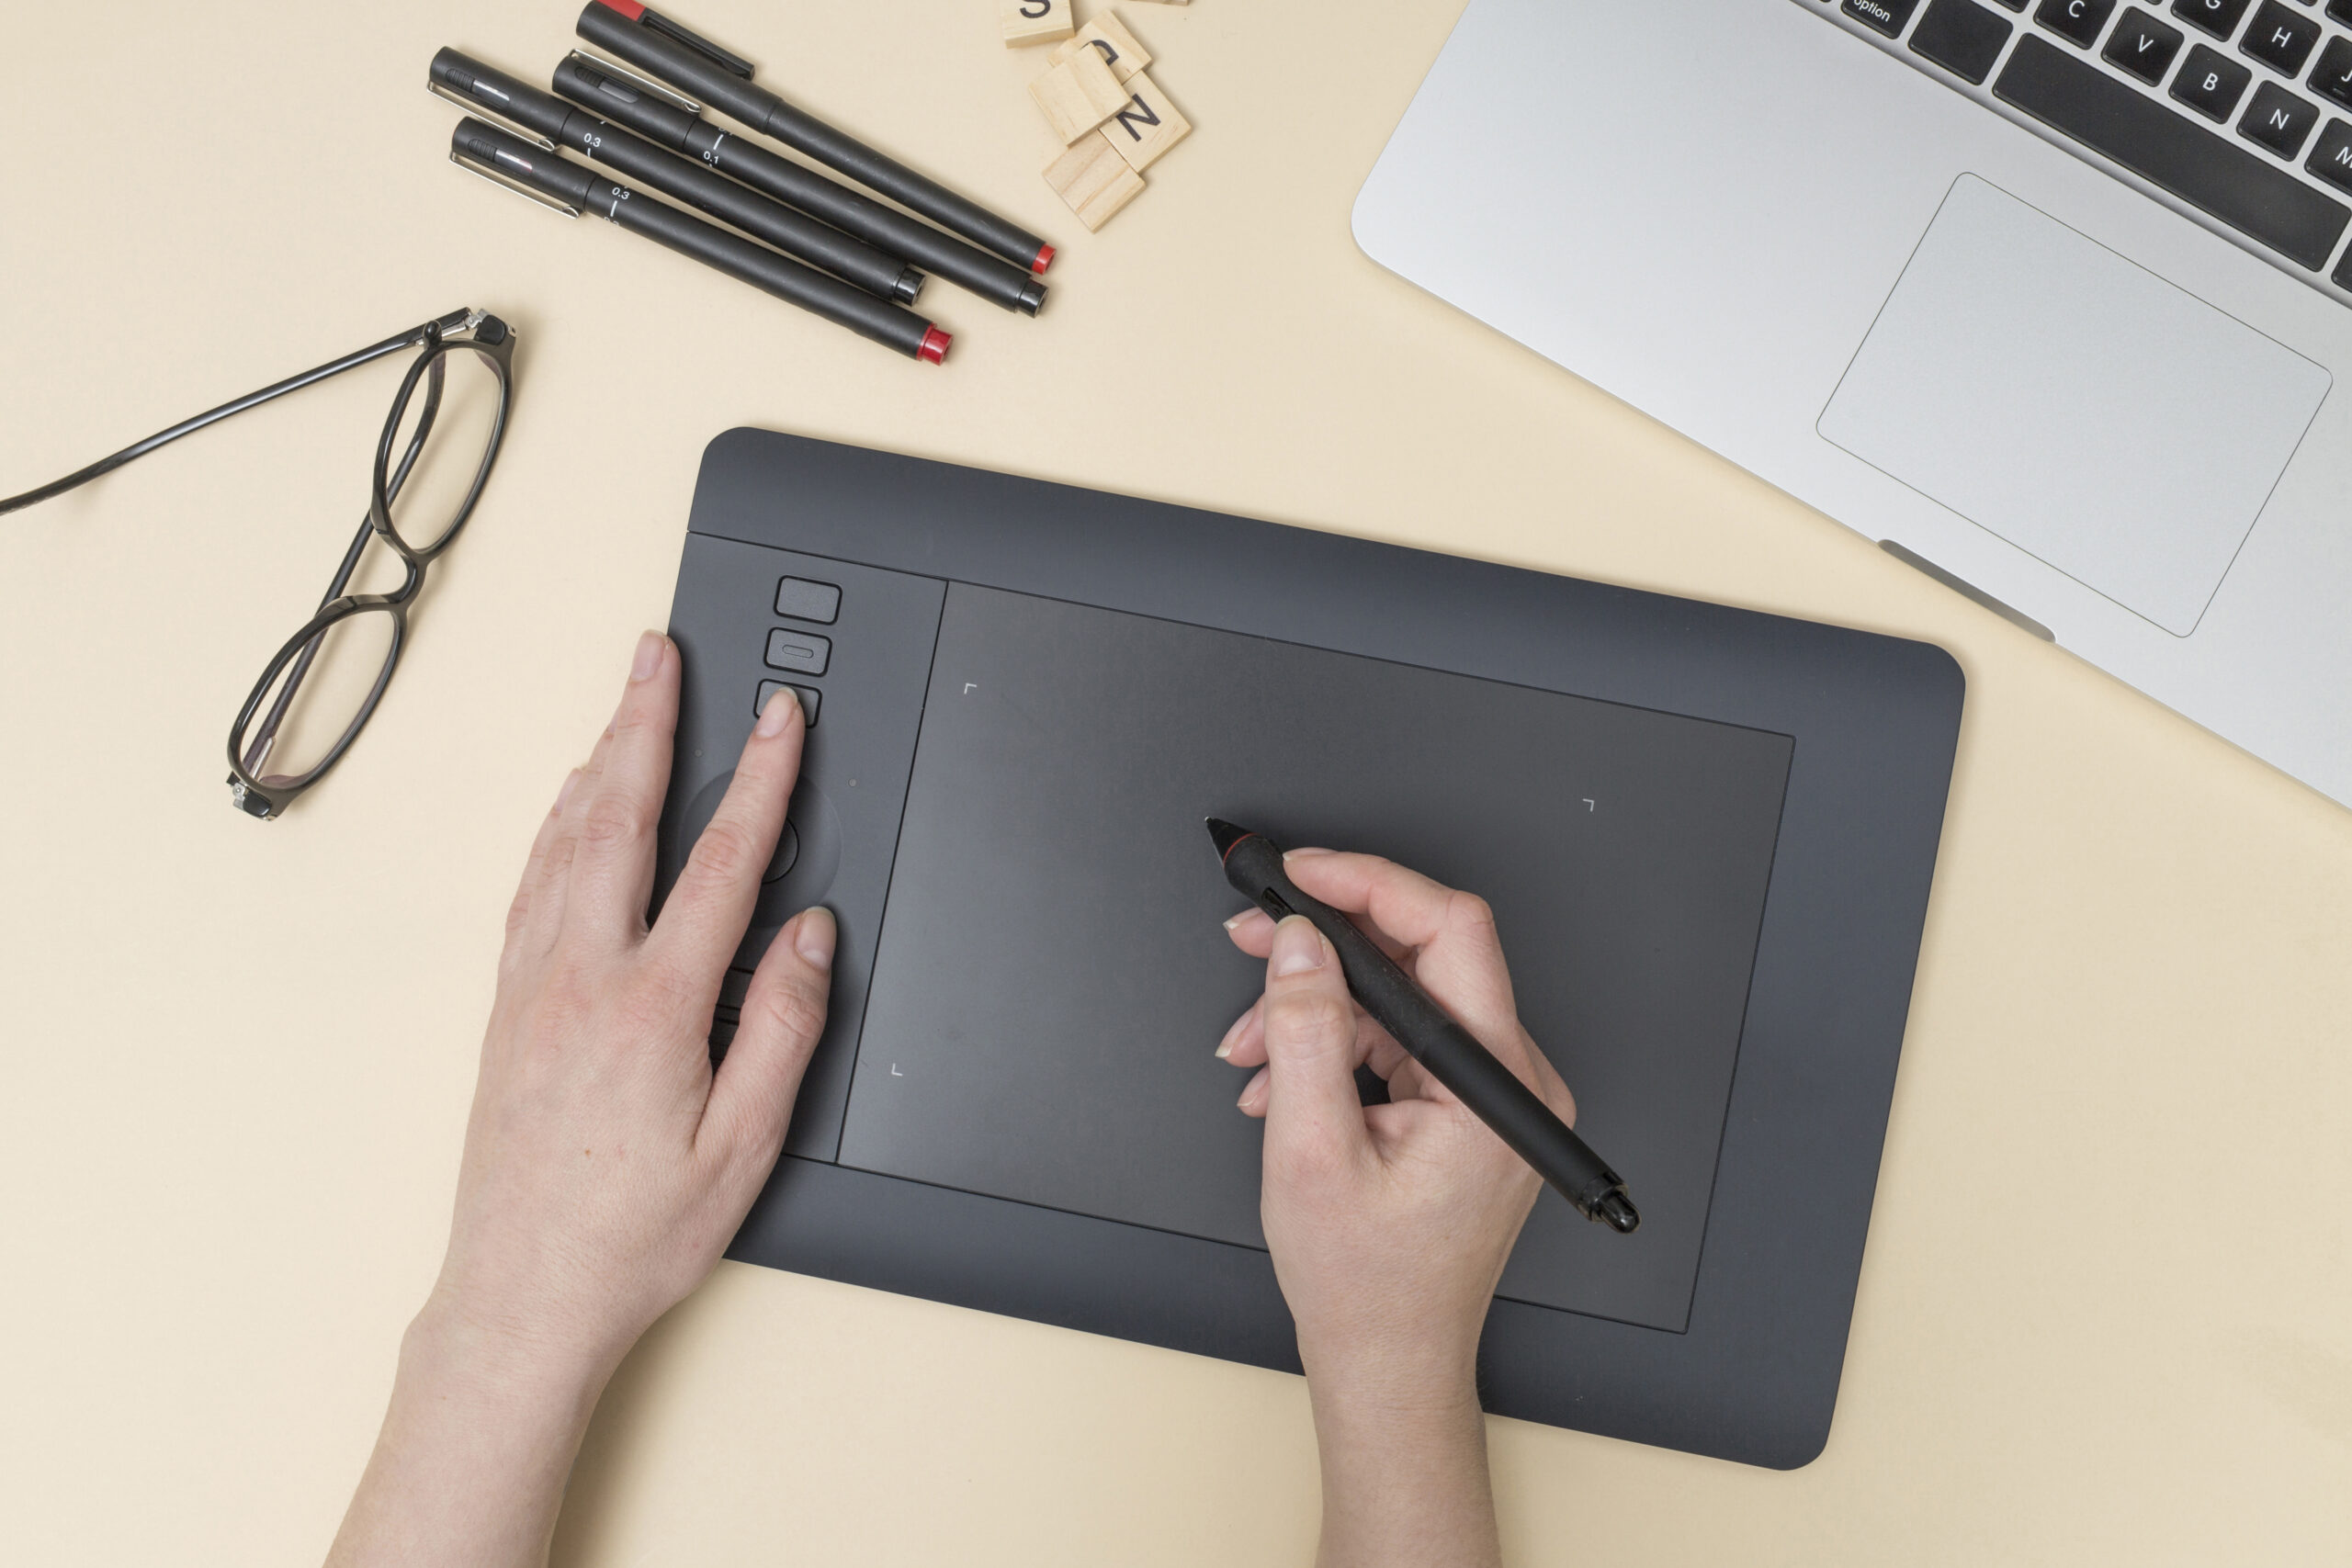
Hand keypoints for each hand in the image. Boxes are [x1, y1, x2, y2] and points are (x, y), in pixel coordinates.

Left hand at [432, 629, 832, 1371]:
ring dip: (598, 758)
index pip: (721, 860)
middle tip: (660, 653)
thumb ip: (787, 1025)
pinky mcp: (504, 1008)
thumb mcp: (746, 1143)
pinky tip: (566, 808)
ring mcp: (532, 986)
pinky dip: (554, 825)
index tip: (782, 718)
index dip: (761, 779)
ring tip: (623, 703)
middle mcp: (580, 977)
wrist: (521, 1294)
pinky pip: (529, 885)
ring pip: (563, 840)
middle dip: (647, 721)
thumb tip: (809, 935)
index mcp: (653, 1005)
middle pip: (619, 815)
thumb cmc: (634, 1234)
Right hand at [1219, 851, 1575, 1567]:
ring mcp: (1493, 1096)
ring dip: (1315, 1011)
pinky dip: (1334, 1048)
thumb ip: (1306, 1033)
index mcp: (1495, 1085)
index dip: (1369, 885)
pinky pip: (1400, 1041)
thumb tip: (1304, 944)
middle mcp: (1512, 1082)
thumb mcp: (1312, 1151)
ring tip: (1249, 1049)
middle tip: (1254, 936)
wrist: (1390, 1360)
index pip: (1450, 931)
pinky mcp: (1468, 1109)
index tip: (1303, 873)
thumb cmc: (1367, 1286)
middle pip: (1421, 958)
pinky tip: (1281, 1080)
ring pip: (1399, 1001)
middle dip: (1325, 948)